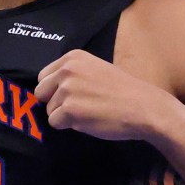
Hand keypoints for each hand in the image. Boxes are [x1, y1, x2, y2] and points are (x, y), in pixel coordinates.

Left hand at [34, 49, 171, 140]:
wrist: (144, 107)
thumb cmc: (123, 91)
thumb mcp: (95, 70)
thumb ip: (73, 75)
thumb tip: (49, 89)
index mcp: (72, 57)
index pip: (44, 76)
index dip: (54, 89)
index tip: (73, 95)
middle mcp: (67, 70)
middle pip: (41, 92)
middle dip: (55, 102)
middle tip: (79, 106)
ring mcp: (67, 90)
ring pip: (49, 110)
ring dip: (65, 115)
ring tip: (89, 112)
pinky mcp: (70, 110)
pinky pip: (55, 123)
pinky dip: (69, 126)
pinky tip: (89, 120)